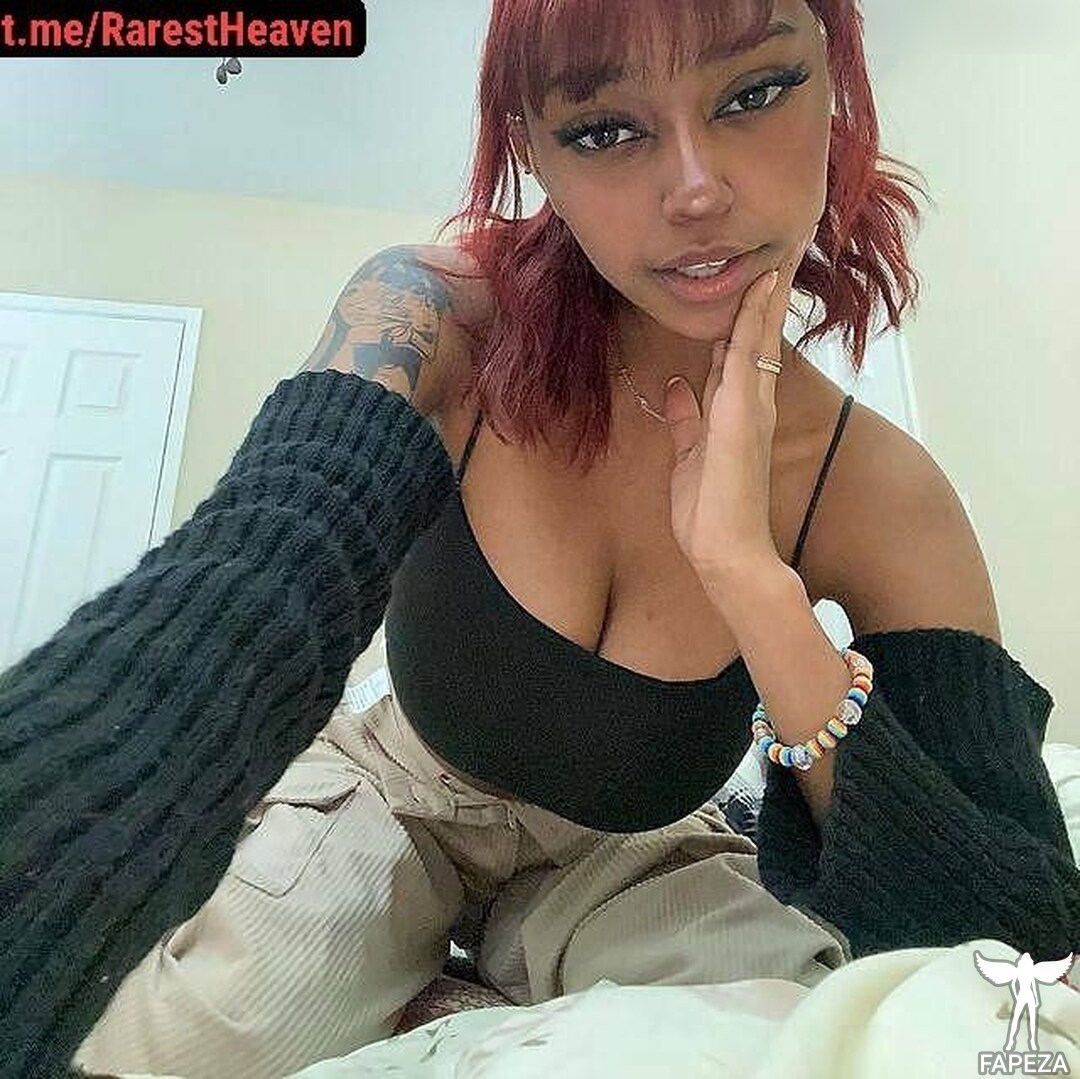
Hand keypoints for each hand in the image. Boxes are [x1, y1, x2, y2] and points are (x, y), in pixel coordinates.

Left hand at [663, 229, 814, 586]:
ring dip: (767, 294)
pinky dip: (754, 317)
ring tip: (780, 249)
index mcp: (738, 414)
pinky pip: (748, 354)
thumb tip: (678, 386)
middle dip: (767, 295)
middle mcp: (752, 404)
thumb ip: (687, 420)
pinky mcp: (742, 413)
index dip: (746, 316)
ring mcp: (750, 406)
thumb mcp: (688, 457)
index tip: (754, 280)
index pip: (743, 354)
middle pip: (759, 337)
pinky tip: (761, 284)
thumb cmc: (711, 515)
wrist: (727, 553)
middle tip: (781, 249)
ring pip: (759, 337)